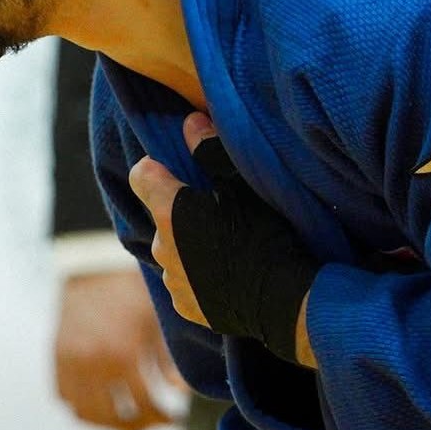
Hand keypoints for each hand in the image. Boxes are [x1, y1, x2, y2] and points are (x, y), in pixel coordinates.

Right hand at [54, 270, 188, 429]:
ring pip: (87, 414)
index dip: (163, 419)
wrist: (91, 269)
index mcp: (123, 354)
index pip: (145, 406)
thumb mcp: (155, 322)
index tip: (175, 420)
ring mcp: (70, 363)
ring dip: (109, 423)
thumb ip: (167, 360)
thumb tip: (179, 393)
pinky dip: (82, 406)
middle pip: (115, 418)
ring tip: (129, 419)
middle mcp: (93, 364)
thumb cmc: (130, 293)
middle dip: (139, 427)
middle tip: (154, 423)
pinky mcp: (55, 359)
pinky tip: (103, 402)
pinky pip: (64, 398)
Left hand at [130, 113, 319, 365]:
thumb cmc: (269, 235)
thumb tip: (190, 122)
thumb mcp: (245, 185)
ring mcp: (173, 281)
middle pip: (162, 215)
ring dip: (190, 244)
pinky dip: (200, 275)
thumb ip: (210, 151)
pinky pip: (186, 281)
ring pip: (173, 250)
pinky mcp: (186, 307)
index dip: (158, 168)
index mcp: (170, 212)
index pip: (141, 175)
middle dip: (182, 209)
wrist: (288, 303)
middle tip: (219, 209)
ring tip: (230, 245)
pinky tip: (232, 273)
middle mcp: (161, 247)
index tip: (181, 168)